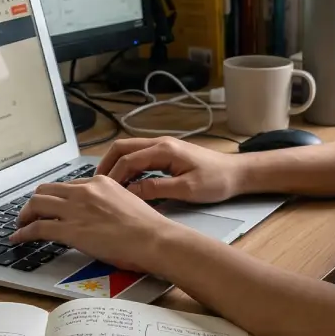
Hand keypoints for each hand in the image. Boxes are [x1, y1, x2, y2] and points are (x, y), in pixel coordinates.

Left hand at [10, 175, 185, 272]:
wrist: (152, 238)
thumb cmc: (147, 227)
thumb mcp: (127, 202)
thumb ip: (109, 202)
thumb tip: (101, 215)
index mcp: (100, 182)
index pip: (68, 186)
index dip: (56, 197)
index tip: (52, 205)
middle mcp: (85, 191)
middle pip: (47, 190)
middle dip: (36, 202)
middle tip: (31, 212)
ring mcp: (75, 209)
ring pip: (37, 204)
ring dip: (25, 214)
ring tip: (22, 224)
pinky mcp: (70, 230)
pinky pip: (38, 228)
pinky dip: (24, 232)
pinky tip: (19, 238)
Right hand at [96, 137, 247, 202]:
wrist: (237, 173)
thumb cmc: (216, 181)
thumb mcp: (186, 189)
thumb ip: (156, 189)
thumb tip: (130, 192)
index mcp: (164, 150)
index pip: (128, 159)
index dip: (113, 176)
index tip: (104, 192)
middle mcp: (161, 144)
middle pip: (123, 148)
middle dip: (107, 165)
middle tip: (97, 185)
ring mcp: (164, 147)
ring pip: (130, 151)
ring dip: (117, 165)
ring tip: (107, 186)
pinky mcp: (167, 154)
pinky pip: (140, 157)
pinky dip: (129, 168)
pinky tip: (127, 184)